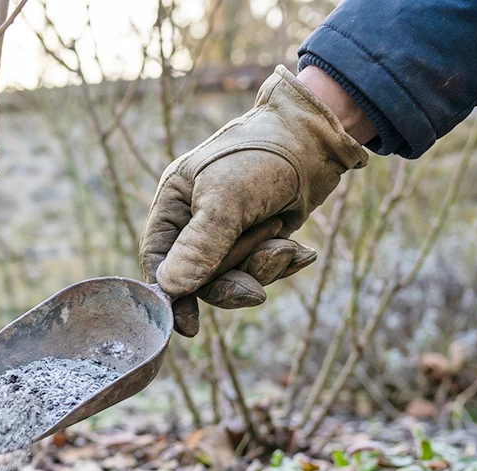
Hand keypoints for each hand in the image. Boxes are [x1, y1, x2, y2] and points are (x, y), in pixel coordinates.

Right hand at [140, 65, 367, 335]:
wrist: (318, 138)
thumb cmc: (262, 156)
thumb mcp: (227, 198)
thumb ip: (200, 244)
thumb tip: (170, 288)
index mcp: (174, 203)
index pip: (159, 258)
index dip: (171, 294)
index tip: (188, 326)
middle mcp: (196, 219)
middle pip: (200, 275)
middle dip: (232, 282)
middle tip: (257, 293)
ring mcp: (229, 230)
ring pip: (235, 275)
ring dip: (263, 269)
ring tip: (288, 249)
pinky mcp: (260, 235)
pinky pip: (262, 268)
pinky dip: (281, 263)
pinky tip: (302, 254)